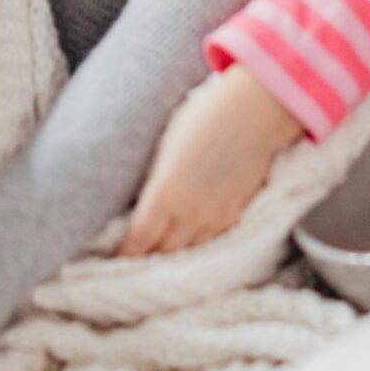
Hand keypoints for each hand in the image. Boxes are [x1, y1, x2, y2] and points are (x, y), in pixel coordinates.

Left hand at [119, 65, 304, 255]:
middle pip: (162, 251)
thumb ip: (155, 179)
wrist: (255, 111)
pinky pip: (210, 240)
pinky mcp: (236, 213)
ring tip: (157, 255)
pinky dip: (196, 244)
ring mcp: (216, 216)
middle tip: (131, 259)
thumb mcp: (167, 142)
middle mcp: (191, 211)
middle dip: (145, 257)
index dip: (125, 253)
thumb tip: (143, 201)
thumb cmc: (204, 115)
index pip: (139, 239)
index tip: (114, 256)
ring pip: (188, 250)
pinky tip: (188, 240)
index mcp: (167, 191)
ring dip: (171, 254)